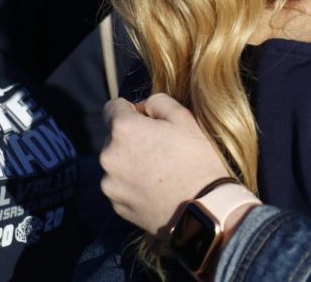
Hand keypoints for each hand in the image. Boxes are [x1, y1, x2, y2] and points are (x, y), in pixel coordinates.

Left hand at [100, 94, 230, 236]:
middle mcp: (108, 155)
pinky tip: (158, 189)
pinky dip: (134, 185)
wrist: (202, 208)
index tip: (150, 120)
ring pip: (117, 164)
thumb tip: (143, 106)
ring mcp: (110, 184)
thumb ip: (159, 102)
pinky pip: (121, 187)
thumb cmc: (197, 158)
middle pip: (115, 137)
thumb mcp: (185, 118)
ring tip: (162, 172)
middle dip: (133, 138)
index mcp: (124, 129)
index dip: (132, 110)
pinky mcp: (116, 206)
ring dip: (132, 163)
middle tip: (163, 148)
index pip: (112, 107)